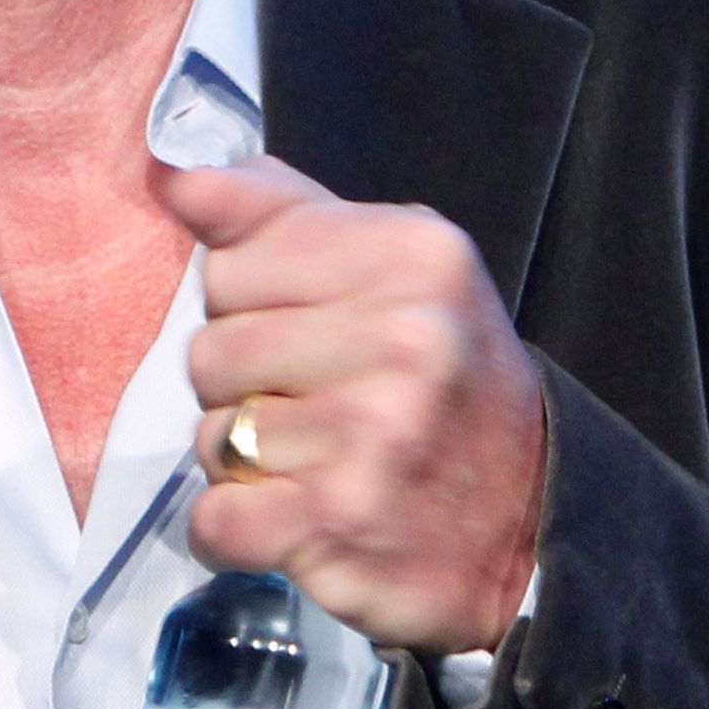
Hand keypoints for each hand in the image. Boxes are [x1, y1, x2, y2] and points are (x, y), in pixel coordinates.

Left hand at [163, 156, 548, 658]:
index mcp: (411, 255)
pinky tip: (293, 521)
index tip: (314, 335)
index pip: (229, 264)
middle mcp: (402, 339)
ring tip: (318, 463)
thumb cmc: (442, 381)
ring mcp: (371, 435)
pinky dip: (235, 532)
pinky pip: (216, 519)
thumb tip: (177, 177)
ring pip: (211, 436)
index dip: (251, 308)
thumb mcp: (393, 267)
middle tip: (319, 409)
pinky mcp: (339, 523)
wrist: (531, 522)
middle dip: (244, 389)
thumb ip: (281, 213)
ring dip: (245, 462)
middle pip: (210, 351)